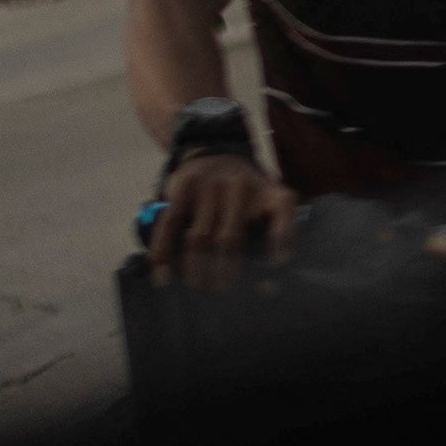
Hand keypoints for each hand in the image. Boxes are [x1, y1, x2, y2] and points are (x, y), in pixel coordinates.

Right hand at [145, 150, 294, 286]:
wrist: (215, 153)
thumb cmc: (245, 197)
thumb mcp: (267, 205)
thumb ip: (270, 237)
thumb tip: (267, 287)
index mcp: (269, 192)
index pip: (282, 212)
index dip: (280, 242)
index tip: (273, 272)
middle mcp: (241, 185)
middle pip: (230, 238)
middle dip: (224, 273)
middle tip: (220, 292)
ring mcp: (210, 184)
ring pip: (200, 237)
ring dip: (195, 270)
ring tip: (196, 288)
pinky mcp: (184, 186)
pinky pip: (171, 224)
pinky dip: (165, 253)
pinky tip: (162, 276)